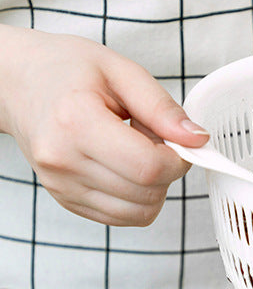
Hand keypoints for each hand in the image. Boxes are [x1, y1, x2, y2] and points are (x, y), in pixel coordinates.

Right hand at [0, 25, 208, 225]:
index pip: (149, 167)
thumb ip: (162, 108)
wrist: (16, 83)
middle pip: (148, 193)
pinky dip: (136, 198)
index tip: (179, 143)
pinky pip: (123, 218)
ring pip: (140, 213)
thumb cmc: (66, 70)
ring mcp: (62, 186)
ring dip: (153, 188)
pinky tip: (123, 167)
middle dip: (166, 172)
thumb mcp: (120, 71)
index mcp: (76, 122)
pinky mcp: (67, 200)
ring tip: (134, 152)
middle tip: (152, 140)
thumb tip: (198, 140)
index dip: (178, 160)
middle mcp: (63, 160)